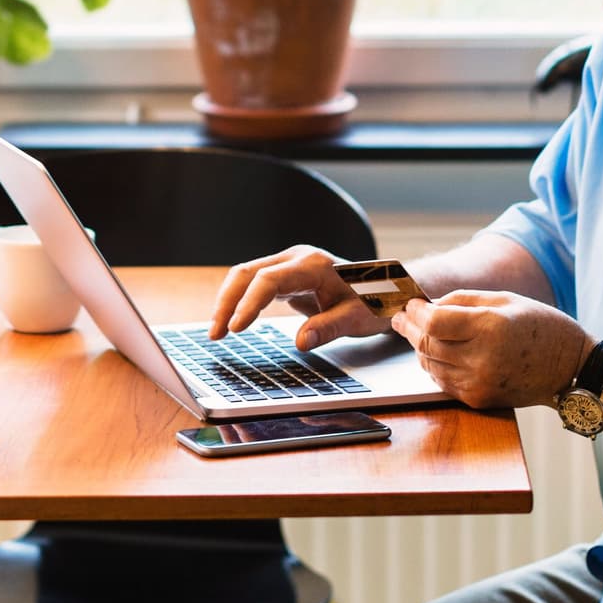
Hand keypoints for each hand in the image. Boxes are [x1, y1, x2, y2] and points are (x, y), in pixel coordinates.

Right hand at [208, 244, 390, 349]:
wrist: (386, 288)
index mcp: (313, 264)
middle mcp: (296, 258)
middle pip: (248, 272)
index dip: (248, 304)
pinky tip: (230, 321)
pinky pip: (253, 283)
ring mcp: (289, 265)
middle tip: (216, 333)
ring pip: (246, 275)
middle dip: (227, 302)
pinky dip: (238, 300)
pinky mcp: (285, 275)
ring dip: (228, 301)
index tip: (236, 328)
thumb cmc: (374, 301)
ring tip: (216, 332)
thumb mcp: (358, 318)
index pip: (269, 279)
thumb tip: (301, 343)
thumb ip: (330, 327)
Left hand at [389, 290, 592, 408]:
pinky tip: (436, 353)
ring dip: (420, 347)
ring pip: (430, 364)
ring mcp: (480, 383)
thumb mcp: (506, 299)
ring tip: (418, 333)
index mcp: (491, 327)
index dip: (416, 313)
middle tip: (401, 318)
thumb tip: (428, 305)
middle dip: (410, 329)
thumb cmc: (542, 327)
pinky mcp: (479, 399)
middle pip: (428, 343)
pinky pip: (442, 381)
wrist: (571, 369)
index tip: (410, 304)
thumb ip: (463, 299)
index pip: (434, 322)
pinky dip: (434, 365)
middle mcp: (482, 359)